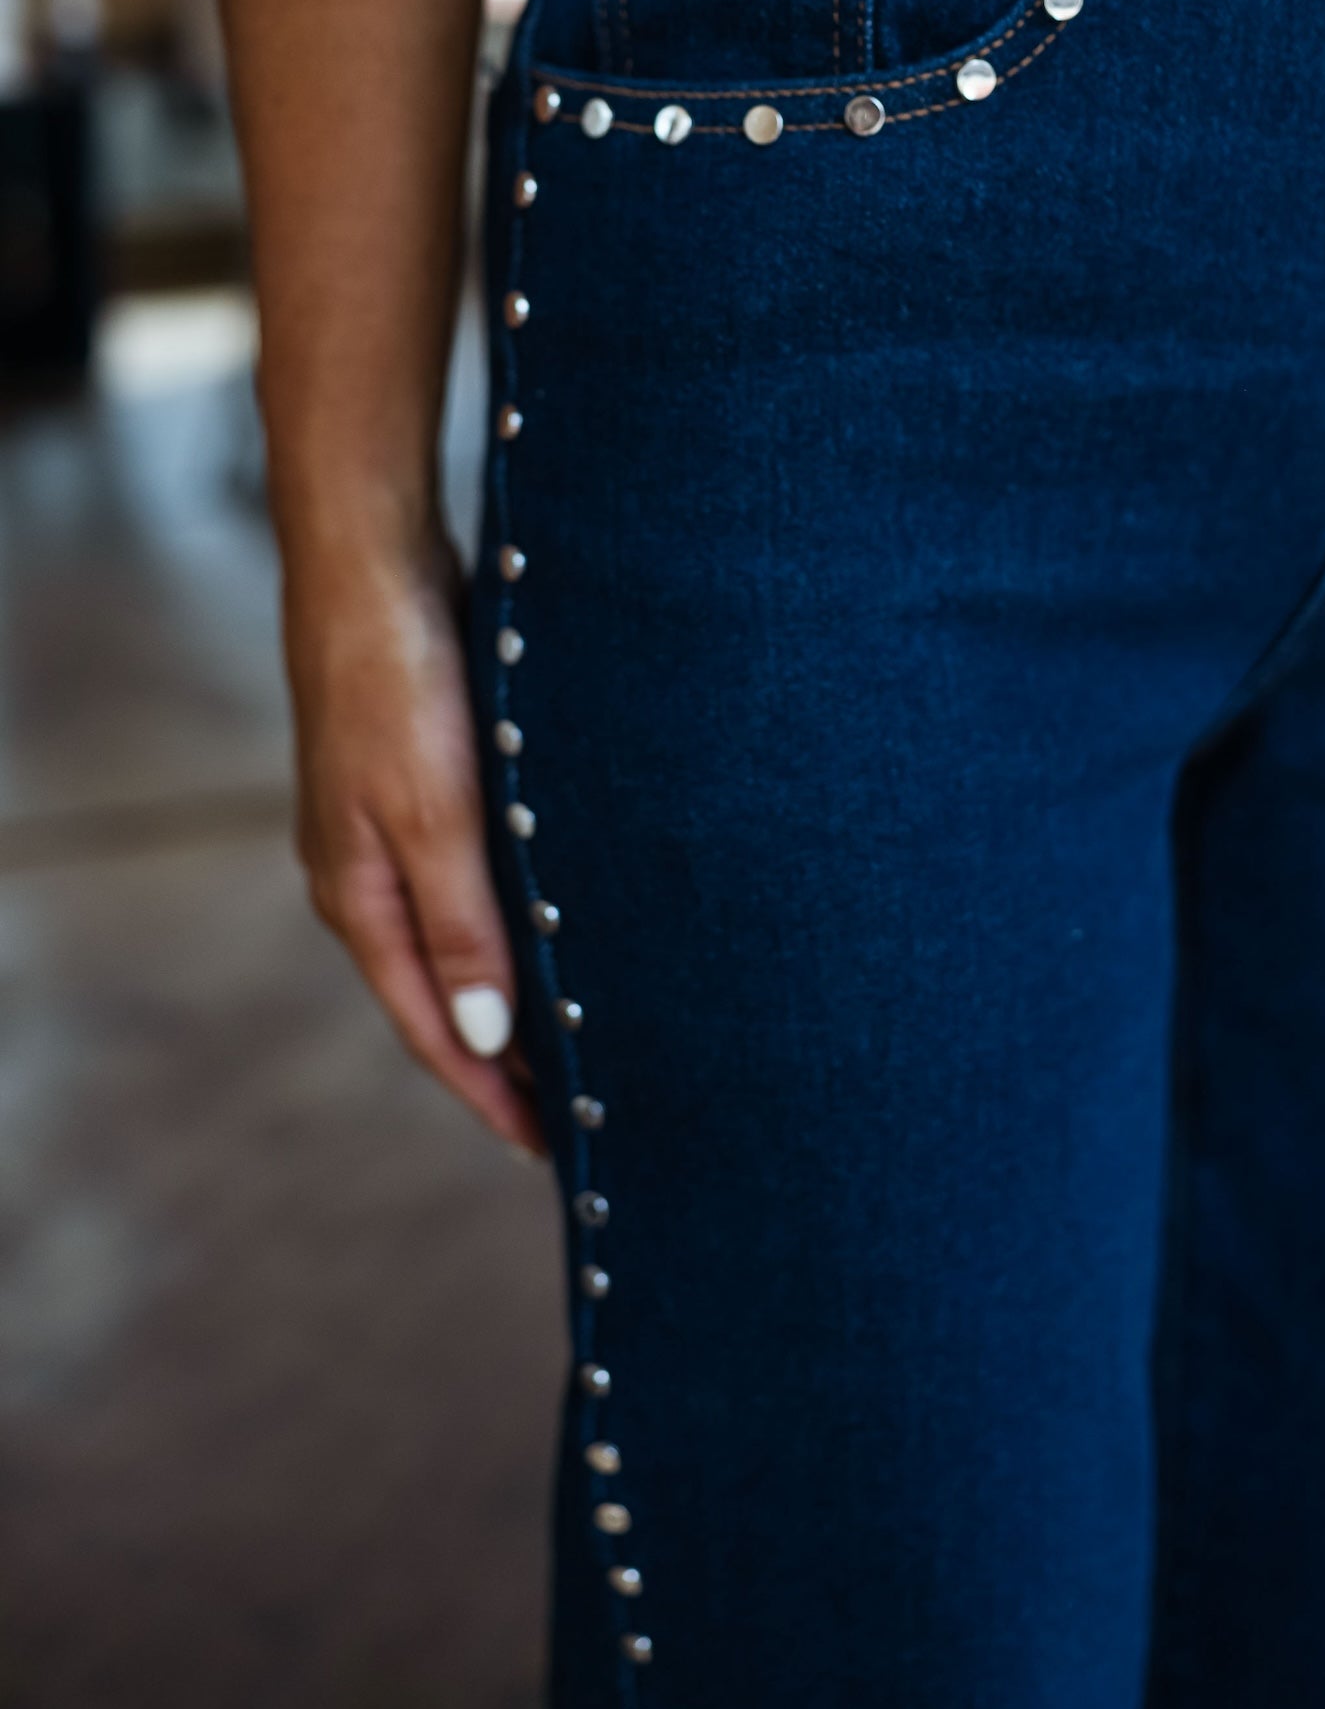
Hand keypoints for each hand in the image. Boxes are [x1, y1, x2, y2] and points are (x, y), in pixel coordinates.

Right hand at [286, 543, 545, 1156]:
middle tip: (579, 1111)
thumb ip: (462, 925)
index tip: (552, 1147)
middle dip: (505, 1060)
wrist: (373, 561)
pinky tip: (560, 930)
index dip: (491, 1094)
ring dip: (512, 993)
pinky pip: (472, 884)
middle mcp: (368, 877)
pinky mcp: (421, 787)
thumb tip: (490, 1037)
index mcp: (360, 898)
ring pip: (460, 939)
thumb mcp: (433, 814)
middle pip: (442, 995)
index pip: (433, 1027)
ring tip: (579, 1039)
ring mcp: (391, 832)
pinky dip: (512, 926)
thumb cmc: (398, 680)